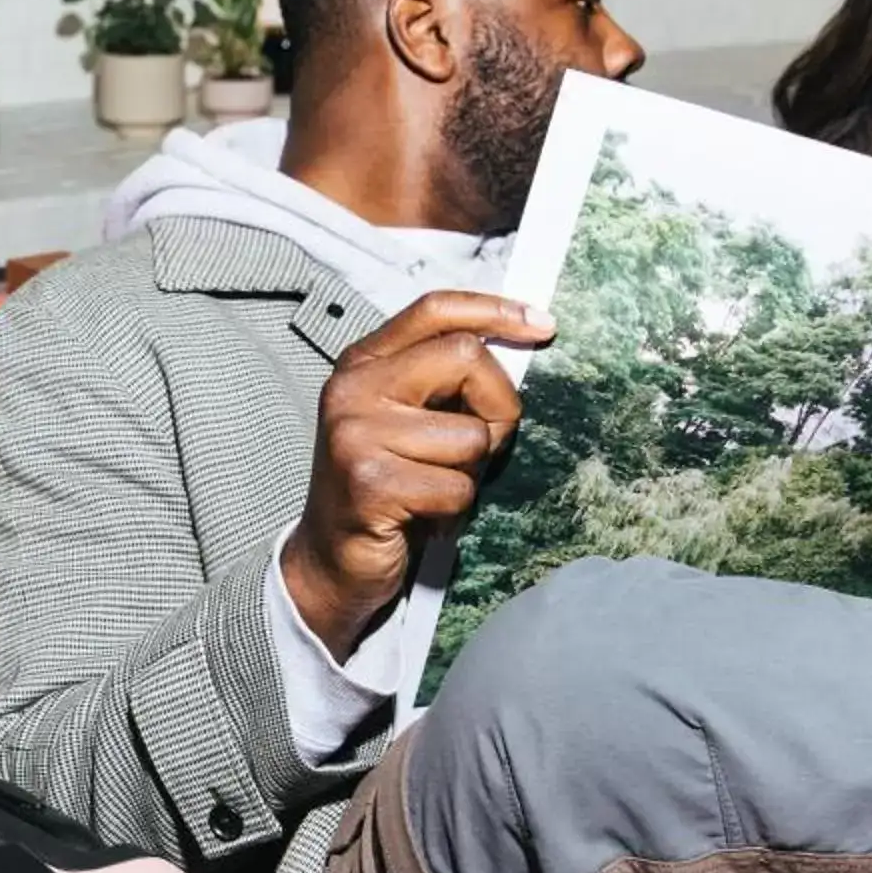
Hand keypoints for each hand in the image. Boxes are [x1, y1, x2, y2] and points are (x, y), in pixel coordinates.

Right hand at [280, 292, 554, 658]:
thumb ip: (444, 381)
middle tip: (479, 448)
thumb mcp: (406, 419)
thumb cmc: (386, 489)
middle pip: (465, 357)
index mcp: (363, 364)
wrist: (329, 562)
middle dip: (497, 406)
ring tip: (433, 490)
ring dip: (469, 475)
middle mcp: (352, 389)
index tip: (543, 326)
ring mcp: (356, 435)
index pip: (435, 310)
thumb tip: (523, 344)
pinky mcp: (369, 484)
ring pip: (470, 436)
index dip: (496, 312)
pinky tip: (424, 518)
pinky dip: (454, 511)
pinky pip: (456, 488)